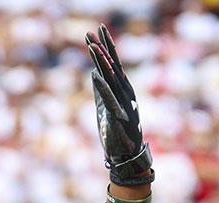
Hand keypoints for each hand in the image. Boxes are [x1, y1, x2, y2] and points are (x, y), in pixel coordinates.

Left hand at [87, 24, 153, 185]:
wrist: (127, 156)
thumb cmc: (116, 131)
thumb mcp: (104, 106)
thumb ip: (100, 90)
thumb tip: (93, 73)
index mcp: (122, 89)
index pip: (112, 63)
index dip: (104, 46)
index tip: (95, 30)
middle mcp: (125, 92)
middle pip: (112, 66)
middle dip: (102, 48)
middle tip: (92, 31)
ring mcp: (123, 103)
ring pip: (111, 79)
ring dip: (101, 62)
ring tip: (92, 47)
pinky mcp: (119, 117)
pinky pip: (109, 99)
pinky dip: (102, 87)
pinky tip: (95, 75)